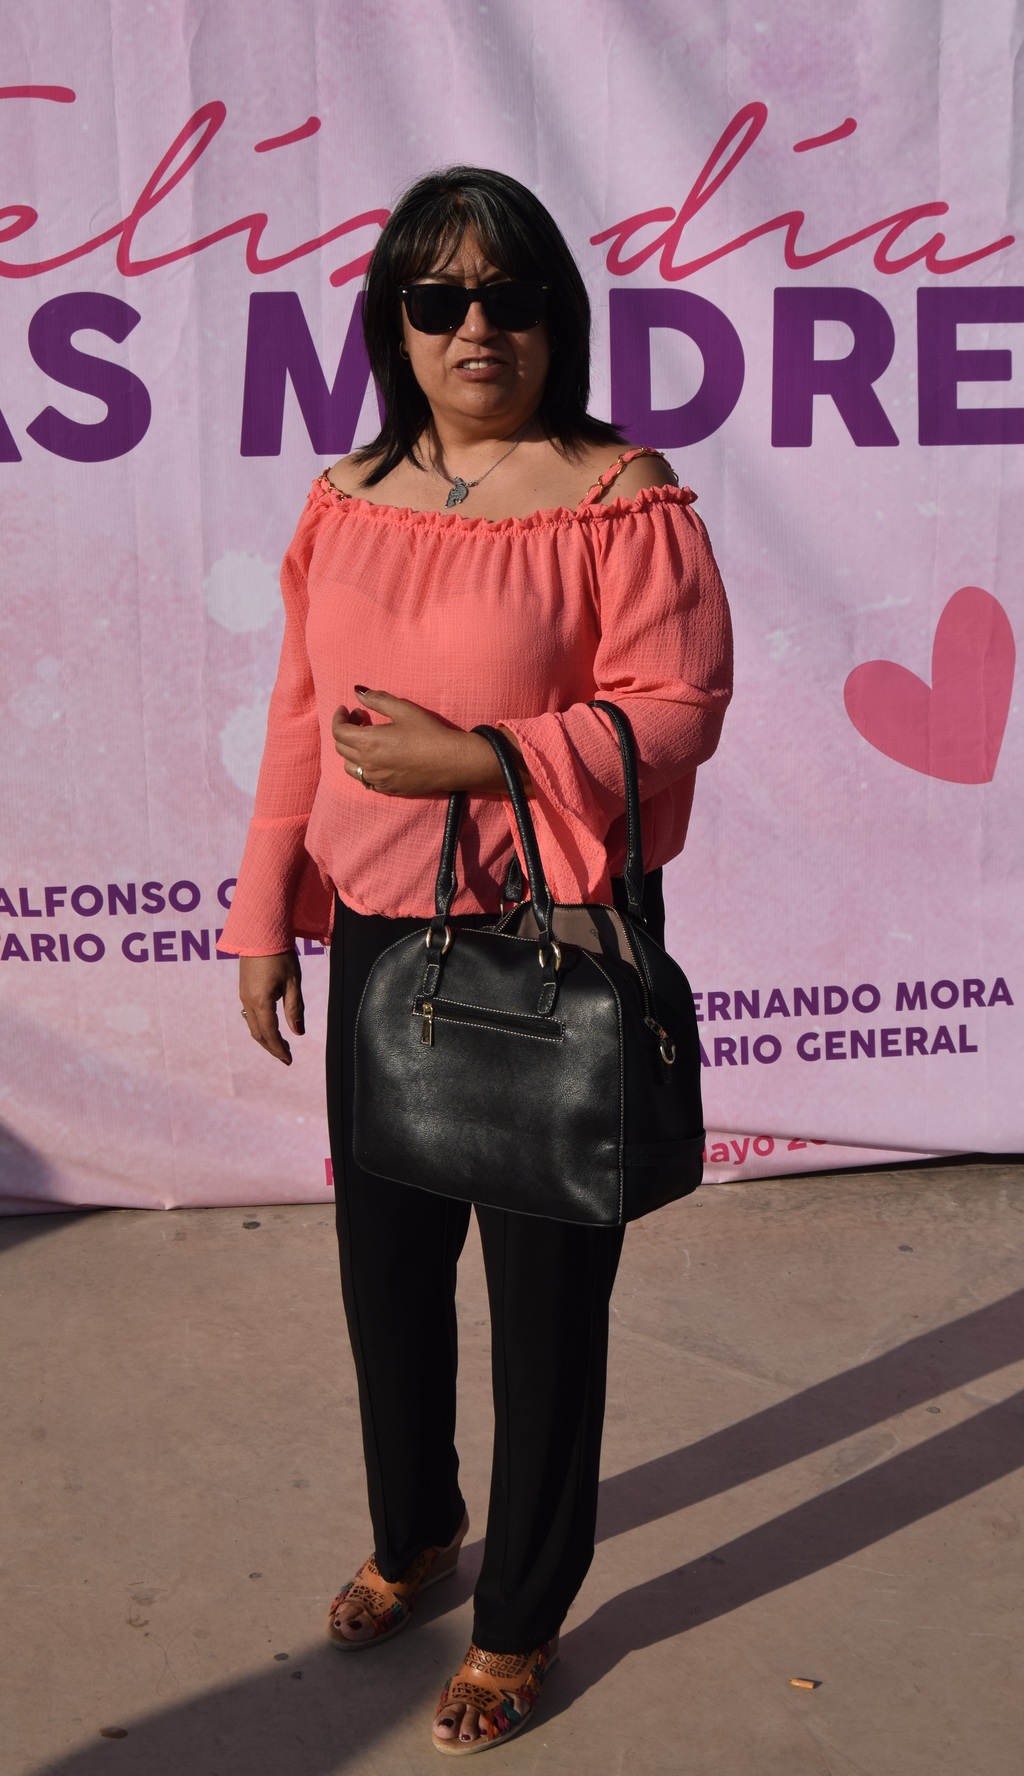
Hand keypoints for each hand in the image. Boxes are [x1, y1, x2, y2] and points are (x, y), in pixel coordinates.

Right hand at [239, 952, 304, 1064]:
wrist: (260, 931)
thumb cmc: (280, 955)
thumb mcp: (293, 982)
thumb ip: (294, 1008)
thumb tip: (298, 1033)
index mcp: (261, 1001)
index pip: (270, 1034)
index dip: (279, 1049)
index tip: (288, 1061)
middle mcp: (248, 1001)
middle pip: (258, 1033)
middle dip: (271, 1047)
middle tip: (286, 1056)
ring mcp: (243, 995)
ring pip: (252, 1024)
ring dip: (265, 1037)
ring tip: (281, 1043)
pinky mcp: (244, 989)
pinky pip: (250, 1014)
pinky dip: (260, 1025)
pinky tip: (271, 1025)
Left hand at [332, 689, 531, 796]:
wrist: (453, 762)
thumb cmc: (430, 733)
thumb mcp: (404, 710)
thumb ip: (377, 699)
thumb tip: (358, 692)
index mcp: (368, 743)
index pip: (339, 731)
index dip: (338, 718)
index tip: (346, 709)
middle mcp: (368, 764)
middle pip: (341, 748)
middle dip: (346, 730)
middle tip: (361, 718)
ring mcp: (377, 780)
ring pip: (350, 767)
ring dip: (352, 751)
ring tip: (367, 739)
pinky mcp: (388, 789)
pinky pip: (365, 780)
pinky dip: (364, 767)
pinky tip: (378, 757)